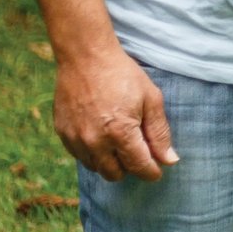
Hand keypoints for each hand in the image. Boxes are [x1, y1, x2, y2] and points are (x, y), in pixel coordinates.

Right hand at [53, 48, 176, 182]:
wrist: (86, 57)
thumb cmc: (122, 75)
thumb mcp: (151, 99)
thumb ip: (159, 132)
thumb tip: (169, 160)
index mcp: (120, 133)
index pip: (138, 167)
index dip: (151, 172)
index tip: (157, 171)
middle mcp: (95, 142)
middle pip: (115, 174)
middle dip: (130, 167)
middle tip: (138, 151)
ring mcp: (75, 139)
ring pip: (96, 168)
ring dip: (110, 162)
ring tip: (119, 141)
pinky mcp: (62, 134)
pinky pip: (80, 156)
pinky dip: (92, 153)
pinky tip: (101, 135)